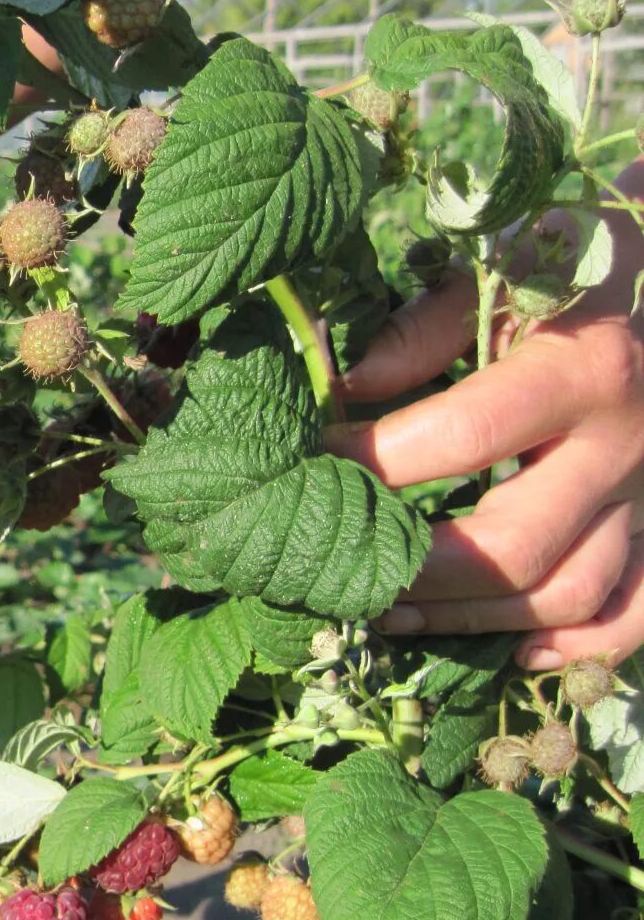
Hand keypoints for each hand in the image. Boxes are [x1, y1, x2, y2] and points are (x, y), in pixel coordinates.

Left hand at [326, 160, 643, 670]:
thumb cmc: (557, 269)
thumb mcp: (490, 273)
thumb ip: (420, 331)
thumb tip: (344, 387)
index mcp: (583, 367)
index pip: (467, 434)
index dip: (378, 460)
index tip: (307, 460)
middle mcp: (628, 443)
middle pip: (521, 541)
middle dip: (416, 568)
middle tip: (338, 569)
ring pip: (570, 592)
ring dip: (472, 619)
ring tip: (386, 613)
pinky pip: (634, 612)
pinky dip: (576, 647)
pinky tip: (507, 650)